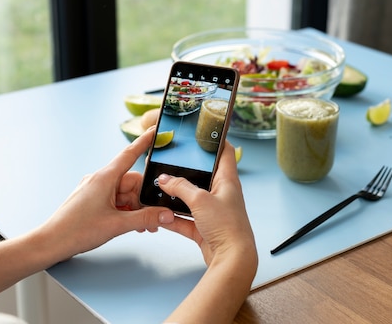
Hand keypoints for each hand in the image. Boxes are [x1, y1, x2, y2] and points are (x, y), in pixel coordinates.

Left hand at [33, 127, 174, 261]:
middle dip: (145, 199)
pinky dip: (126, 211)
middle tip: (155, 216)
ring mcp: (95, 190)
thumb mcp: (117, 225)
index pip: (130, 154)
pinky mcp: (92, 201)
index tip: (155, 131)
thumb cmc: (76, 230)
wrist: (51, 243)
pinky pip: (116, 201)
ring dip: (136, 208)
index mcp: (105, 178)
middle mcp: (100, 180)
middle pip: (132, 181)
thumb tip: (166, 214)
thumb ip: (145, 218)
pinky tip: (131, 224)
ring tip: (143, 226)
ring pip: (125, 194)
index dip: (144, 142)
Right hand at [159, 142, 257, 322]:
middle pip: (203, 176)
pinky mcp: (205, 229)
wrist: (232, 259)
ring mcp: (213, 212)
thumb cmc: (227, 226)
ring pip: (191, 199)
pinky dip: (173, 218)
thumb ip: (180, 188)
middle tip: (169, 163)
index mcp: (228, 181)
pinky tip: (160, 215)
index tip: (203, 131)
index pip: (225, 152)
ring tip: (159, 190)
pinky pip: (185, 220)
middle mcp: (222, 194)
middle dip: (185, 171)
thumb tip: (164, 180)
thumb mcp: (200, 200)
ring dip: (176, 197)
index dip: (216, 140)